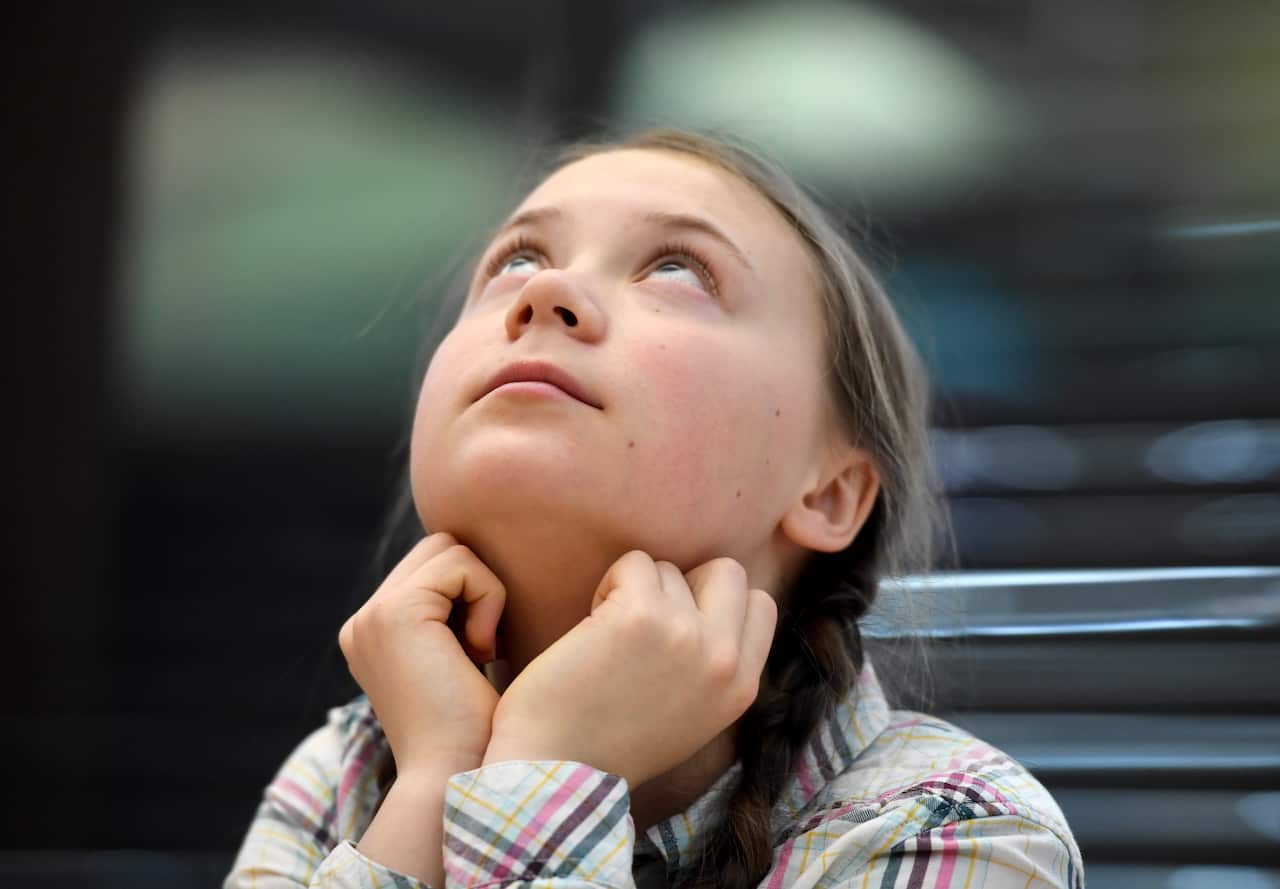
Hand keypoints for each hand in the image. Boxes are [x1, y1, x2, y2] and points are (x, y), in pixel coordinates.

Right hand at [338, 533, 505, 776]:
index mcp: (372, 632)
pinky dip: (488, 599)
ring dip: (483, 592)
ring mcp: (372, 615)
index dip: (469, 594)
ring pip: (450, 549)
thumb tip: (478, 569)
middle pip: (439, 547)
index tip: (479, 651)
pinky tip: (482, 651)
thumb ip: (452, 617)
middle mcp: (362, 621)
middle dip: (474, 586)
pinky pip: (461, 564)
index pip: (431, 566)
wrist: (458, 774)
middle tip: (482, 647)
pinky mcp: (395, 612)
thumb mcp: (459, 662)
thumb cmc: (476, 730)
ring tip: (480, 650)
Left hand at [484, 551, 776, 786]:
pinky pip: (633, 563)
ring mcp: (686, 634)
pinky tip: (592, 626)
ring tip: (610, 636)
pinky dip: (610, 583)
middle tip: (647, 618)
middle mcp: (723, 659)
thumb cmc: (611, 743)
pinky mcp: (641, 615)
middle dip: (685, 583)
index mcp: (741, 687)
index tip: (679, 623)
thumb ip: (715, 666)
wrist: (556, 769)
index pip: (759, 605)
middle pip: (727, 571)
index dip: (716, 603)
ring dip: (636, 589)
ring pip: (669, 568)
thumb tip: (711, 610)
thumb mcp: (693, 714)